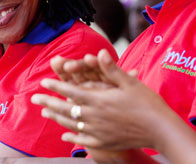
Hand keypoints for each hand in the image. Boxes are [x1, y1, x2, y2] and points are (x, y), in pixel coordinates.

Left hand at [32, 49, 168, 150]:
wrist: (160, 131)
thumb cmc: (147, 104)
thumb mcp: (130, 83)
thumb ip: (111, 69)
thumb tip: (99, 53)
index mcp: (99, 100)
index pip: (71, 92)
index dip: (56, 87)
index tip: (43, 82)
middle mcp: (94, 117)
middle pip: (65, 109)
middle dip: (48, 102)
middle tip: (34, 98)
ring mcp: (98, 132)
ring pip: (71, 124)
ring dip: (56, 118)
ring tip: (44, 113)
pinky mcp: (104, 143)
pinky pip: (83, 140)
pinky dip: (72, 137)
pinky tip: (65, 136)